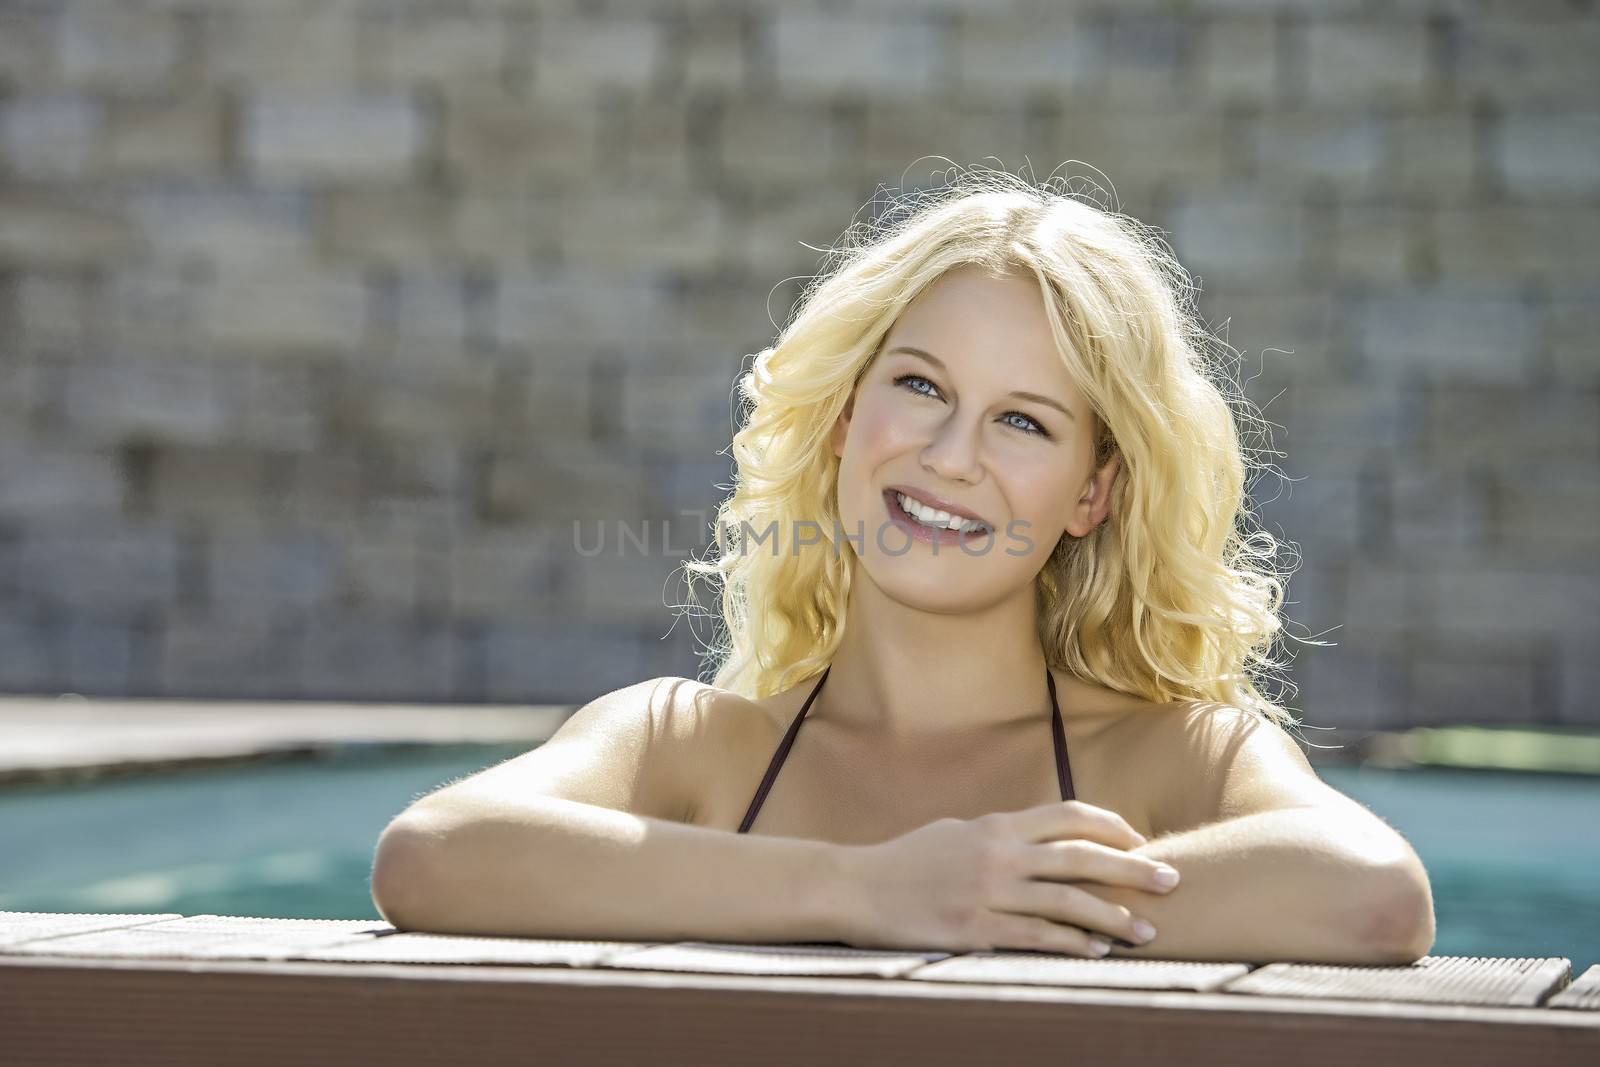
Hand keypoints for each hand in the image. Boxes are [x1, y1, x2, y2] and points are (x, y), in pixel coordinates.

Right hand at [838, 800, 1179, 955]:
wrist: (856, 887)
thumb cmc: (906, 861)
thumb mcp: (956, 832)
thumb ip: (1000, 835)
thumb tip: (1040, 840)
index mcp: (996, 825)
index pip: (1068, 816)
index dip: (1111, 827)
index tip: (1141, 842)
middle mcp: (998, 853)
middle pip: (1080, 857)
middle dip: (1132, 869)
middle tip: (1173, 880)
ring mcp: (987, 892)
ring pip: (1067, 901)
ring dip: (1113, 916)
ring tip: (1148, 929)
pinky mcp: (974, 929)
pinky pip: (1036, 936)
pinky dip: (1072, 943)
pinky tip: (1098, 951)